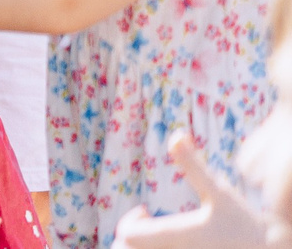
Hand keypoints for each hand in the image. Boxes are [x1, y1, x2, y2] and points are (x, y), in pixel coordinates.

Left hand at [111, 132, 269, 246]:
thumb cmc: (244, 223)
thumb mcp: (218, 191)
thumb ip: (193, 165)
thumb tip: (176, 134)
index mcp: (176, 236)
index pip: (127, 235)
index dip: (130, 221)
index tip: (145, 211)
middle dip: (129, 239)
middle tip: (145, 227)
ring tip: (155, 238)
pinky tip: (172, 246)